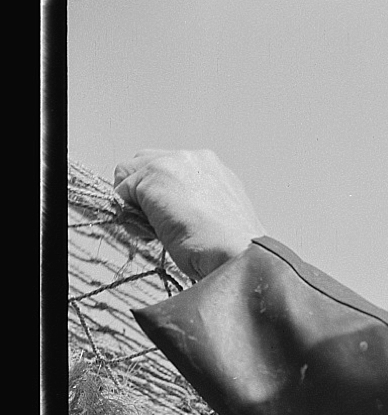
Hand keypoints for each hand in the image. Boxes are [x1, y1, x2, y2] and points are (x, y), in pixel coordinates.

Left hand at [113, 149, 265, 280]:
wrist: (238, 256)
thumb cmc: (231, 248)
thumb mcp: (216, 217)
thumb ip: (193, 203)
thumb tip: (167, 211)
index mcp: (213, 169)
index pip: (169, 169)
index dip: (162, 194)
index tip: (171, 218)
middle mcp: (194, 159)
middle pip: (145, 163)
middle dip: (144, 191)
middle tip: (158, 224)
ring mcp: (173, 163)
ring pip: (129, 174)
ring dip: (136, 201)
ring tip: (158, 230)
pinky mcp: (154, 177)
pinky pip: (122, 192)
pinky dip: (131, 213)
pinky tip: (155, 232)